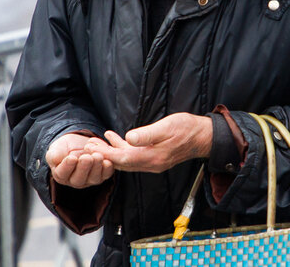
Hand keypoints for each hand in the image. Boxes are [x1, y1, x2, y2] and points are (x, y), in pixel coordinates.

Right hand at [46, 133, 112, 188]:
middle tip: (86, 157)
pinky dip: (108, 168)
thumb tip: (55, 159)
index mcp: (61, 175)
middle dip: (84, 168)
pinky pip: (106, 174)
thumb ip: (54, 154)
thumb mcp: (56, 148)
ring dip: (97, 168)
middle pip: (79, 179)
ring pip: (94, 178)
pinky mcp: (102, 175)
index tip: (71, 158)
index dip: (67, 166)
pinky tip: (108, 161)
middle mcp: (76, 180)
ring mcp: (90, 179)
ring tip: (97, 156)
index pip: (62, 173)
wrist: (79, 143)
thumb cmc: (65, 147)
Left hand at [84, 113, 212, 173]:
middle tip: (86, 147)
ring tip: (95, 142)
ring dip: (110, 152)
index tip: (91, 149)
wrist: (203, 136)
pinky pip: (133, 156)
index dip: (106, 154)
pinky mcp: (154, 157)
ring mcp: (153, 162)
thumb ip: (147, 134)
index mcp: (152, 158)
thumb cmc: (187, 129)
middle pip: (121, 162)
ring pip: (126, 160)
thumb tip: (129, 138)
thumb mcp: (167, 127)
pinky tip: (114, 137)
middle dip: (103, 155)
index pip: (123, 158)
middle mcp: (151, 164)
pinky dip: (121, 148)